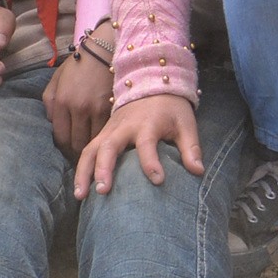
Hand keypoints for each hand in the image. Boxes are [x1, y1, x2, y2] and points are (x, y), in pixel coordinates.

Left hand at [42, 46, 114, 155]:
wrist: (104, 49)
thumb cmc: (79, 64)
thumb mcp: (57, 79)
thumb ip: (49, 102)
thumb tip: (51, 123)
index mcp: (62, 101)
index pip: (60, 137)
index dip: (63, 148)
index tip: (66, 150)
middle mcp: (78, 107)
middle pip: (77, 143)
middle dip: (76, 152)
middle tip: (79, 155)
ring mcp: (97, 108)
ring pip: (93, 141)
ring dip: (91, 148)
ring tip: (92, 150)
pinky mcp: (113, 108)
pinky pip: (106, 131)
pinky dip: (104, 137)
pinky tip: (104, 139)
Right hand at [76, 92, 201, 197]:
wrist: (151, 82)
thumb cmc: (171, 108)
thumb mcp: (186, 124)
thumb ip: (191, 148)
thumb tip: (198, 171)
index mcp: (148, 123)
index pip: (147, 143)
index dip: (151, 162)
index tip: (158, 180)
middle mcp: (124, 127)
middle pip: (109, 146)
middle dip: (104, 168)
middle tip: (103, 190)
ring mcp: (110, 129)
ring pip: (90, 149)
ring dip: (84, 172)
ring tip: (81, 196)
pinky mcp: (102, 133)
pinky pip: (87, 150)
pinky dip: (81, 169)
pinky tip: (80, 190)